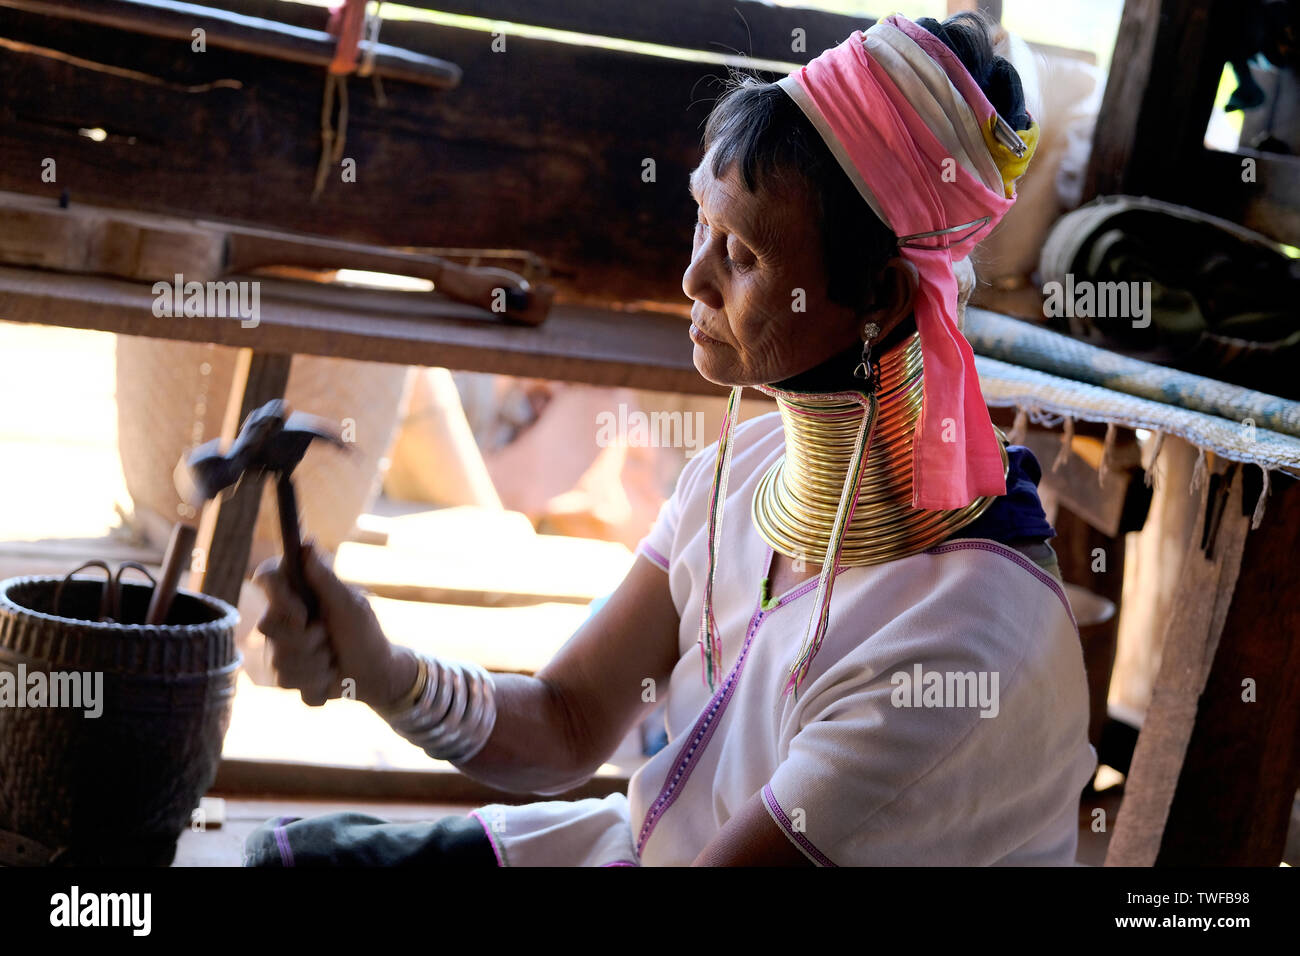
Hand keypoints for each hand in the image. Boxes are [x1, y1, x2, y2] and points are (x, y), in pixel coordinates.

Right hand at [252, 541, 415, 708]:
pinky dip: (315, 681)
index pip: (267, 577)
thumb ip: (326, 579)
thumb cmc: (365, 633)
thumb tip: (307, 543)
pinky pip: (285, 681)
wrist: (374, 675)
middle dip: (307, 638)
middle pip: (268, 626)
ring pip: (279, 659)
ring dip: (316, 662)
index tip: (302, 611)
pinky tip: (328, 676)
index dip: (277, 595)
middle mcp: (283, 617)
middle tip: (328, 636)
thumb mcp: (351, 605)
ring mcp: (280, 647)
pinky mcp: (284, 674)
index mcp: (298, 593)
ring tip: (332, 657)